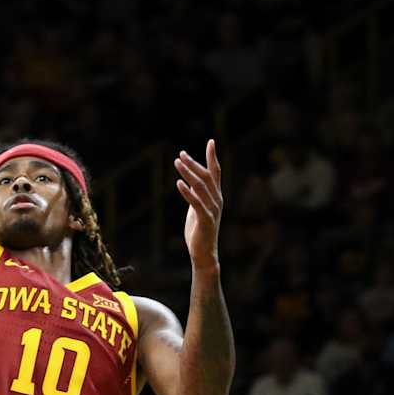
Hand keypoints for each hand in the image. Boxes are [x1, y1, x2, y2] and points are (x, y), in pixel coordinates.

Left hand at [177, 139, 223, 268]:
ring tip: (177, 162)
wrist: (204, 253)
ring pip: (201, 186)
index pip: (216, 172)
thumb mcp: (197, 209)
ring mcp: (212, 210)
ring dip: (188, 173)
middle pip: (206, 176)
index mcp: (216, 196)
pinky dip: (187, 192)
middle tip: (180, 154)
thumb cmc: (199, 231)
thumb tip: (189, 182)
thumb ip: (196, 195)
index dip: (213, 157)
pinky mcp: (205, 219)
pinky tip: (178, 183)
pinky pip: (196, 203)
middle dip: (194, 163)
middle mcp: (217, 200)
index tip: (211, 141)